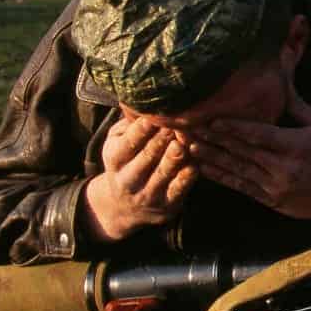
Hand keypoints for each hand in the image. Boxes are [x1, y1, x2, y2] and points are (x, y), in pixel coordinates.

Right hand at [83, 116, 197, 241]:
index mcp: (114, 159)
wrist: (126, 206)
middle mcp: (128, 179)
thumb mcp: (118, 142)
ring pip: (163, 173)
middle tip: (176, 122)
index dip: (141, 129)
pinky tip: (195, 164)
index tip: (153, 115)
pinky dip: (187, 176)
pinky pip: (179, 189)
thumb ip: (128, 125)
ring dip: (174, 157)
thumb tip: (142, 104)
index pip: (128, 143)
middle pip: (146, 157)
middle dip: (161, 139)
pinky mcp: (167, 205)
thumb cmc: (128, 161)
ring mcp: (148, 194)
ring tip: (184, 142)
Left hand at [188, 94, 310, 231]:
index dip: (232, 128)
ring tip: (187, 147)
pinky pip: (241, 187)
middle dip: (212, 139)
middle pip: (240, 152)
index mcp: (295, 146)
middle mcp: (282, 168)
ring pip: (236, 170)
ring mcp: (275, 187)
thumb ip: (297, 104)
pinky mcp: (272, 200)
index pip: (257, 135)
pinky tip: (204, 169)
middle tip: (187, 129)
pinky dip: (222, 177)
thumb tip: (281, 76)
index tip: (210, 119)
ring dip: (210, 158)